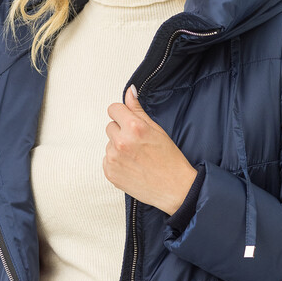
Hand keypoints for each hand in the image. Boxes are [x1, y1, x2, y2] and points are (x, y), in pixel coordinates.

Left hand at [104, 85, 197, 213]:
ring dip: (119, 147)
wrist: (174, 188)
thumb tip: (129, 92)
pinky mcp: (110, 173)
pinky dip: (117, 162)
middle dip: (121, 131)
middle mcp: (121, 142)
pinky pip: (107, 160)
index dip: (122, 114)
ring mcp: (113, 159)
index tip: (128, 120)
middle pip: (110, 126)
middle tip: (138, 143)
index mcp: (134, 127)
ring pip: (109, 144)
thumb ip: (137, 109)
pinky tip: (132, 167)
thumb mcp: (157, 129)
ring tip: (137, 157)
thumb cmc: (170, 159)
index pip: (113, 109)